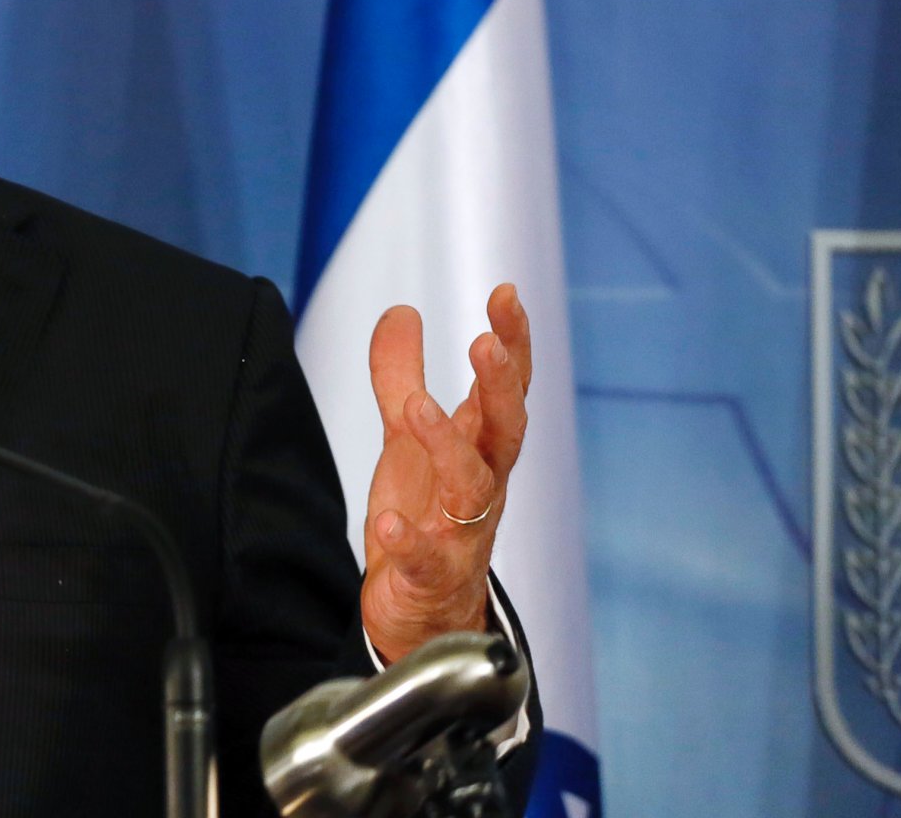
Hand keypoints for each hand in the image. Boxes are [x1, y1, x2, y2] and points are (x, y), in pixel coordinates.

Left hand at [358, 284, 530, 663]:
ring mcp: (462, 532)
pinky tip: (388, 524)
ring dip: (448, 447)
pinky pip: (427, 558)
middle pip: (506, 431)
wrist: (424, 608)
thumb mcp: (408, 436)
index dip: (512, 342)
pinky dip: (410, 540)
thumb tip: (403, 311)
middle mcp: (482, 486)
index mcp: (479, 447)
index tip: (505, 293)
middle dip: (500, 387)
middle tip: (485, 344)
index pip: (506, 389)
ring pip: (472, 487)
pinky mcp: (432, 574)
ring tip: (415, 410)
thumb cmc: (428, 513)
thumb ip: (402, 375)